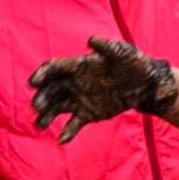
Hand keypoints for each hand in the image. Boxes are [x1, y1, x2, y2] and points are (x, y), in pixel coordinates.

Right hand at [26, 38, 178, 136]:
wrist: (145, 84)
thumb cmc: (133, 64)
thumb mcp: (123, 53)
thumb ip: (107, 47)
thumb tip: (91, 40)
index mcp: (78, 66)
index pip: (54, 69)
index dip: (42, 74)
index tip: (33, 82)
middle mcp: (74, 83)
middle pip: (51, 90)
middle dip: (42, 97)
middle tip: (37, 106)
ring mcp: (79, 100)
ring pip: (56, 108)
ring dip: (46, 116)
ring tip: (41, 124)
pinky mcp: (87, 114)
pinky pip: (73, 123)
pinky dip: (67, 131)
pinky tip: (62, 139)